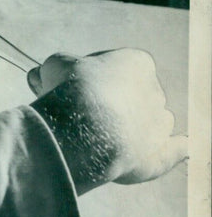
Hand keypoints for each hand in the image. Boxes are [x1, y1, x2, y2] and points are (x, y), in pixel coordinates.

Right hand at [28, 50, 186, 194]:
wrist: (86, 126)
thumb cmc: (71, 89)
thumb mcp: (55, 66)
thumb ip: (55, 69)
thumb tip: (39, 76)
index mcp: (137, 63)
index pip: (116, 68)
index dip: (90, 78)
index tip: (71, 88)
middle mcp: (155, 91)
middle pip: (131, 97)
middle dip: (108, 105)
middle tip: (77, 115)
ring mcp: (161, 123)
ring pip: (150, 124)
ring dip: (133, 129)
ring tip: (94, 139)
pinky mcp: (162, 153)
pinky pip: (173, 151)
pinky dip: (173, 151)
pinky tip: (176, 149)